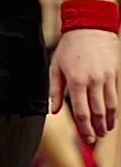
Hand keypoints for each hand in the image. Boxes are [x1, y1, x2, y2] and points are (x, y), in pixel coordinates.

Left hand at [50, 28, 119, 142]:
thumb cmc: (69, 47)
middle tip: (95, 138)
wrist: (90, 28)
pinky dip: (114, 108)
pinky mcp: (115, 74)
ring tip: (106, 131)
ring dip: (108, 121)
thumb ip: (55, 90)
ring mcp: (106, 78)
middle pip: (97, 111)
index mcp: (76, 81)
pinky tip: (112, 115)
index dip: (83, 127)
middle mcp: (93, 81)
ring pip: (110, 105)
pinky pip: (115, 95)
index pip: (81, 110)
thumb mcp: (56, 67)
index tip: (85, 137)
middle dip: (96, 128)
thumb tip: (53, 110)